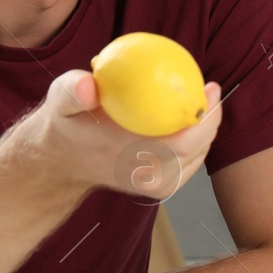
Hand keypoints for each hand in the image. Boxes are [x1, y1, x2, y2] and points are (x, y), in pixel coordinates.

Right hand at [24, 69, 222, 201]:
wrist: (64, 159)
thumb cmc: (68, 121)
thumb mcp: (61, 100)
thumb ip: (73, 91)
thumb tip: (87, 85)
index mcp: (126, 156)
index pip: (180, 144)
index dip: (204, 117)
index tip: (210, 87)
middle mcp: (144, 177)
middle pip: (196, 150)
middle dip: (211, 118)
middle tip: (212, 89)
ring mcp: (154, 186)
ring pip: (196, 157)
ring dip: (205, 129)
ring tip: (205, 100)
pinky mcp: (160, 188)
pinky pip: (189, 163)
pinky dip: (196, 141)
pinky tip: (193, 118)